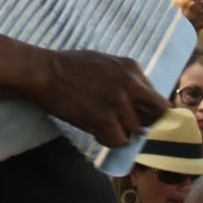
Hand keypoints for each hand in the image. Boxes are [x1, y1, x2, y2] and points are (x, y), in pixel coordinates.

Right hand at [31, 49, 167, 148]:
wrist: (44, 72)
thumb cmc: (68, 65)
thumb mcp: (104, 62)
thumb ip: (126, 78)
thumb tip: (140, 100)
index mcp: (131, 68)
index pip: (158, 99)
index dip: (150, 112)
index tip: (140, 117)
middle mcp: (131, 85)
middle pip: (156, 117)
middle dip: (143, 123)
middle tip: (125, 123)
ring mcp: (119, 103)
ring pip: (135, 132)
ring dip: (120, 131)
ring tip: (102, 124)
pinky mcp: (104, 120)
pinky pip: (118, 141)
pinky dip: (107, 139)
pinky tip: (95, 130)